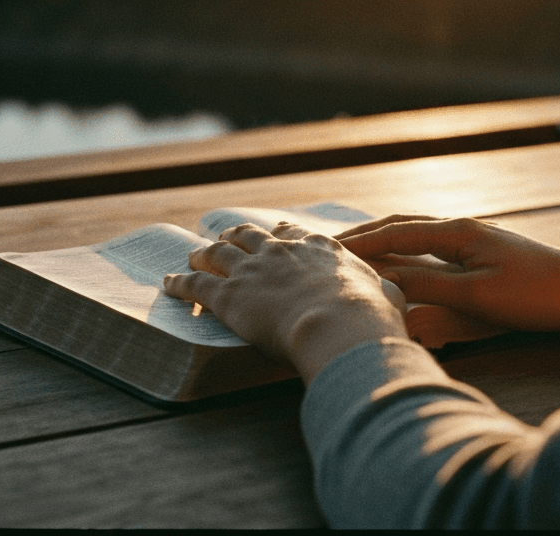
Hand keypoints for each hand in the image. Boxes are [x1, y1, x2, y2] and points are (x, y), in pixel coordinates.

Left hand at [163, 222, 407, 383]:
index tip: (273, 235)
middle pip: (248, 235)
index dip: (279, 235)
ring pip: (217, 253)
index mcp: (319, 248)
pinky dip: (179, 283)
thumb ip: (384, 291)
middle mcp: (281, 251)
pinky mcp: (228, 294)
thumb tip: (391, 294)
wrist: (339, 325)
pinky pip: (195, 285)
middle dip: (234, 235)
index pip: (294, 234)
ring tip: (191, 256)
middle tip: (224, 238)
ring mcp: (252, 269)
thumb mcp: (388, 296)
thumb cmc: (370, 316)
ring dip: (202, 254)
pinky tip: (168, 284)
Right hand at [338, 215, 559, 339]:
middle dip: (364, 237)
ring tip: (355, 255)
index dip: (356, 244)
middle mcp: (463, 228)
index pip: (393, 233)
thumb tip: (380, 278)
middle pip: (401, 226)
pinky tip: (404, 266)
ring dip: (385, 242)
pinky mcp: (486, 256)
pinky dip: (408, 253)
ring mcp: (476, 240)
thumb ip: (426, 285)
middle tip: (328, 249)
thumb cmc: (537, 295)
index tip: (323, 252)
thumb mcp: (476, 295)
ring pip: (417, 235)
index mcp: (457, 232)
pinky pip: (433, 249)